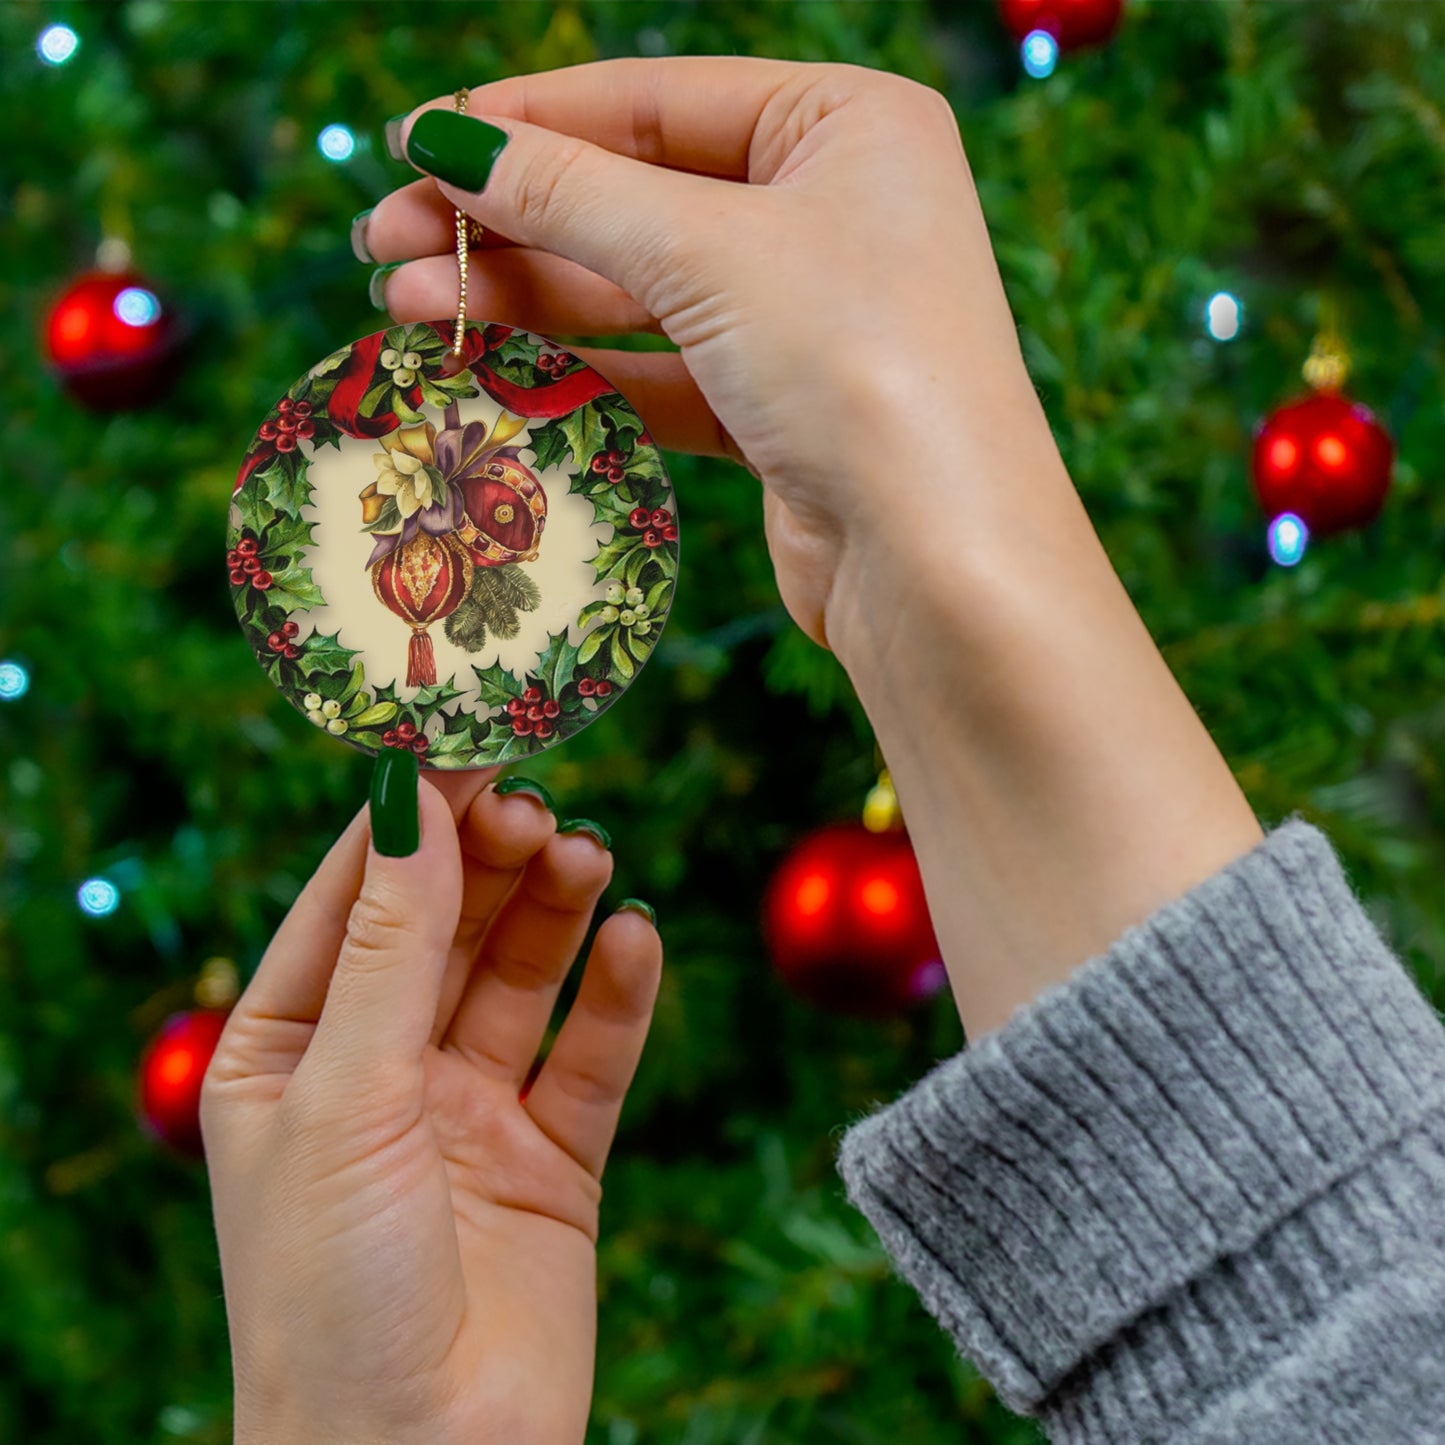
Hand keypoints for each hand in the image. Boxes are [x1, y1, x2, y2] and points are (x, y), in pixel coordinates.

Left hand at [201, 771, 661, 1444]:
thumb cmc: (332, 1292)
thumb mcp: (346, 1097)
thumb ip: (391, 948)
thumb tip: (414, 803)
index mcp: (289, 1052)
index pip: (352, 902)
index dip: (408, 824)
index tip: (466, 747)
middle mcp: (380, 1072)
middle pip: (446, 928)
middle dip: (491, 863)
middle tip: (540, 808)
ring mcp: (469, 1113)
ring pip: (521, 978)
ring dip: (556, 912)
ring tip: (589, 857)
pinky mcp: (552, 1159)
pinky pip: (591, 1056)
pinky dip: (618, 995)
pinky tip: (636, 941)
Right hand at [363, 59, 1261, 1039]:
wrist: (940, 563)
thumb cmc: (857, 365)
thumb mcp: (706, 253)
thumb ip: (568, 193)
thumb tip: (443, 142)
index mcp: (847, 125)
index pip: (655, 99)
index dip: (527, 122)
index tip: (414, 145)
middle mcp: (833, 210)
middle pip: (637, 196)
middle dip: (509, 221)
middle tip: (384, 243)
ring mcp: (808, 315)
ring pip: (639, 290)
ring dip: (525, 296)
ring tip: (408, 304)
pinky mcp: (781, 409)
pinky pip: (661, 369)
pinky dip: (579, 368)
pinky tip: (488, 366)